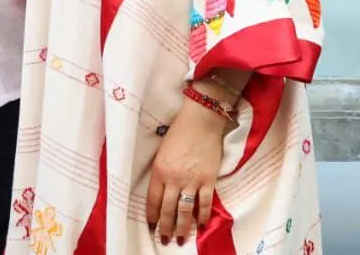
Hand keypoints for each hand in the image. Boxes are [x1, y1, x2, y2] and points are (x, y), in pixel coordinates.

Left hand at [146, 101, 225, 244]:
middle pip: (168, 210)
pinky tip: (201, 225)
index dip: (151, 216)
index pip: (152, 200)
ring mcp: (192, 180)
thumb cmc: (179, 132)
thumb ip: (161, 172)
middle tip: (164, 239)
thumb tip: (162, 190)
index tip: (151, 227)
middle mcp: (173, 178)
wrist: (200, 120)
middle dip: (166, 228)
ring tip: (181, 239)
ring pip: (185, 211)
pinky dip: (203, 216)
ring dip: (183, 227)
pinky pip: (205, 203)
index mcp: (159, 171)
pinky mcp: (208, 179)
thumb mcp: (162, 152)